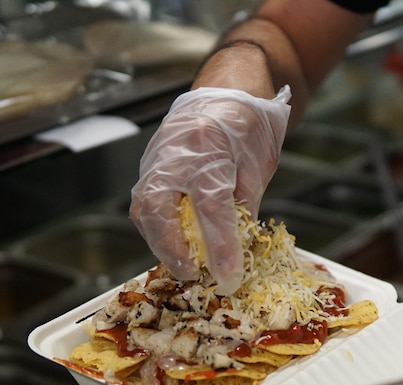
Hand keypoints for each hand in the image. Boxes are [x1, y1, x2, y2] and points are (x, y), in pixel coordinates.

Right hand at [130, 86, 290, 293]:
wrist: (227, 90)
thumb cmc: (248, 125)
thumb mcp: (258, 165)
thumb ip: (244, 206)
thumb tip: (236, 249)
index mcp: (209, 149)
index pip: (211, 208)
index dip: (219, 246)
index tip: (227, 276)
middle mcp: (174, 154)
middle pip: (159, 209)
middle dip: (172, 249)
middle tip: (193, 274)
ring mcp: (156, 159)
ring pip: (144, 209)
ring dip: (160, 243)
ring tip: (183, 266)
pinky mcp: (149, 166)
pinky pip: (144, 203)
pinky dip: (156, 230)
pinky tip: (174, 245)